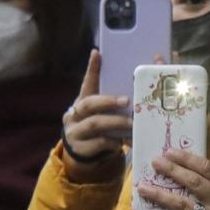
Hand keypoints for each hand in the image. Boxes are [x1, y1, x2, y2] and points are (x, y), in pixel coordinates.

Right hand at [61, 51, 128, 181]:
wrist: (85, 155)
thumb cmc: (100, 128)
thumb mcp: (103, 113)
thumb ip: (114, 99)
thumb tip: (136, 77)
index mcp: (82, 101)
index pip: (86, 83)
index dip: (91, 69)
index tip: (97, 53)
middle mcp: (74, 114)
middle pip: (89, 104)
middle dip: (108, 101)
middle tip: (127, 100)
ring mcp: (75, 132)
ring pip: (95, 124)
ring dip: (115, 122)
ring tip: (132, 123)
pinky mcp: (80, 149)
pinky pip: (99, 143)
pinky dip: (114, 141)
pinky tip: (124, 141)